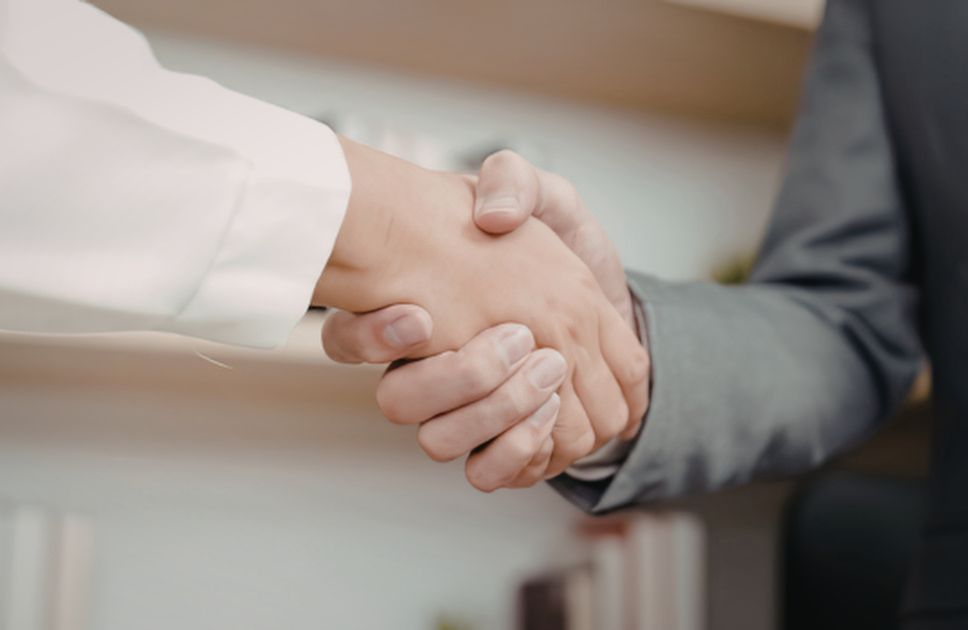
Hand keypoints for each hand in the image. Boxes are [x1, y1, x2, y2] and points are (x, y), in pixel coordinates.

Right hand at [323, 150, 649, 490]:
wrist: (609, 295)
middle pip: (398, 403)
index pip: (350, 340)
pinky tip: (551, 415)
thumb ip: (514, 182)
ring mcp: (465, 411)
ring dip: (497, 412)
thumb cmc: (561, 248)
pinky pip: (489, 474)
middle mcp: (428, 368)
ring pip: (441, 444)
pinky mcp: (506, 444)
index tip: (420, 317)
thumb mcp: (543, 197)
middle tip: (519, 339)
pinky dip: (519, 451)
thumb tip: (493, 216)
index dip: (372, 337)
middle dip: (459, 377)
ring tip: (549, 373)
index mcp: (416, 311)